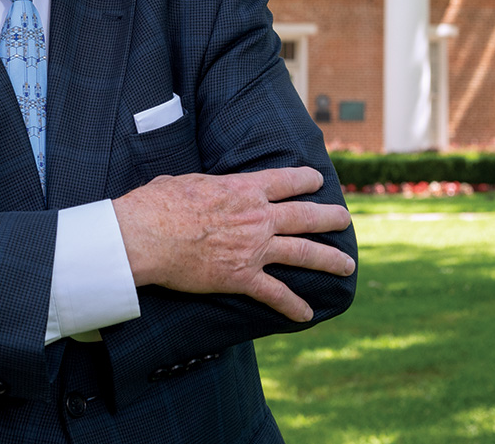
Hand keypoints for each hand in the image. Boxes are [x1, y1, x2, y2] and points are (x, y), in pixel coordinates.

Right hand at [111, 167, 354, 322]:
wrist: (147, 235)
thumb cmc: (157, 204)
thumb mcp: (185, 181)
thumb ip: (202, 185)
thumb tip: (194, 185)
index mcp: (243, 189)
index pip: (285, 181)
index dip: (305, 180)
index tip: (318, 180)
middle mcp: (257, 217)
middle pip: (305, 216)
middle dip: (329, 218)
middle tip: (344, 219)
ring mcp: (254, 248)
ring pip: (303, 253)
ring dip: (329, 260)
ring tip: (347, 265)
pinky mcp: (242, 277)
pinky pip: (275, 294)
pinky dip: (293, 306)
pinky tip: (307, 314)